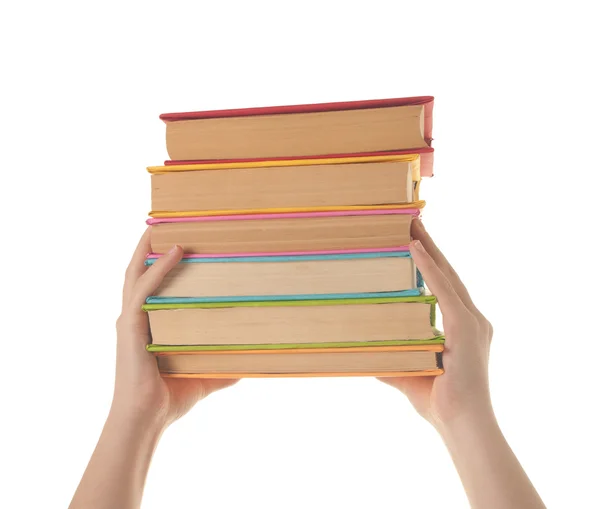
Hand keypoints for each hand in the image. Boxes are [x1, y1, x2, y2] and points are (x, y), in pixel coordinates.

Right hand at [112, 227, 237, 428]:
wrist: (146, 419)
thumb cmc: (169, 399)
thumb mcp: (203, 376)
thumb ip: (223, 367)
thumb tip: (249, 365)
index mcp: (146, 326)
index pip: (150, 287)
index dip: (158, 264)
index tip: (174, 242)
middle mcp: (134, 318)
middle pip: (138, 273)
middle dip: (147, 248)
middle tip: (161, 224)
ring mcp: (130, 320)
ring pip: (136, 273)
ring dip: (148, 248)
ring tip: (161, 225)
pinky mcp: (131, 325)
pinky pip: (145, 289)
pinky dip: (160, 268)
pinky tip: (177, 251)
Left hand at [379, 219, 493, 429]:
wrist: (464, 426)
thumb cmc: (440, 403)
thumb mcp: (409, 371)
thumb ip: (391, 358)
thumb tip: (365, 352)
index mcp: (464, 327)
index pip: (445, 286)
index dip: (431, 262)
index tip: (416, 241)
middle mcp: (472, 319)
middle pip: (447, 273)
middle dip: (430, 247)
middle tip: (414, 221)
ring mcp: (472, 322)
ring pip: (447, 275)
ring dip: (428, 248)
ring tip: (412, 224)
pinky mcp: (466, 328)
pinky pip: (444, 291)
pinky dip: (429, 269)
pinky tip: (414, 249)